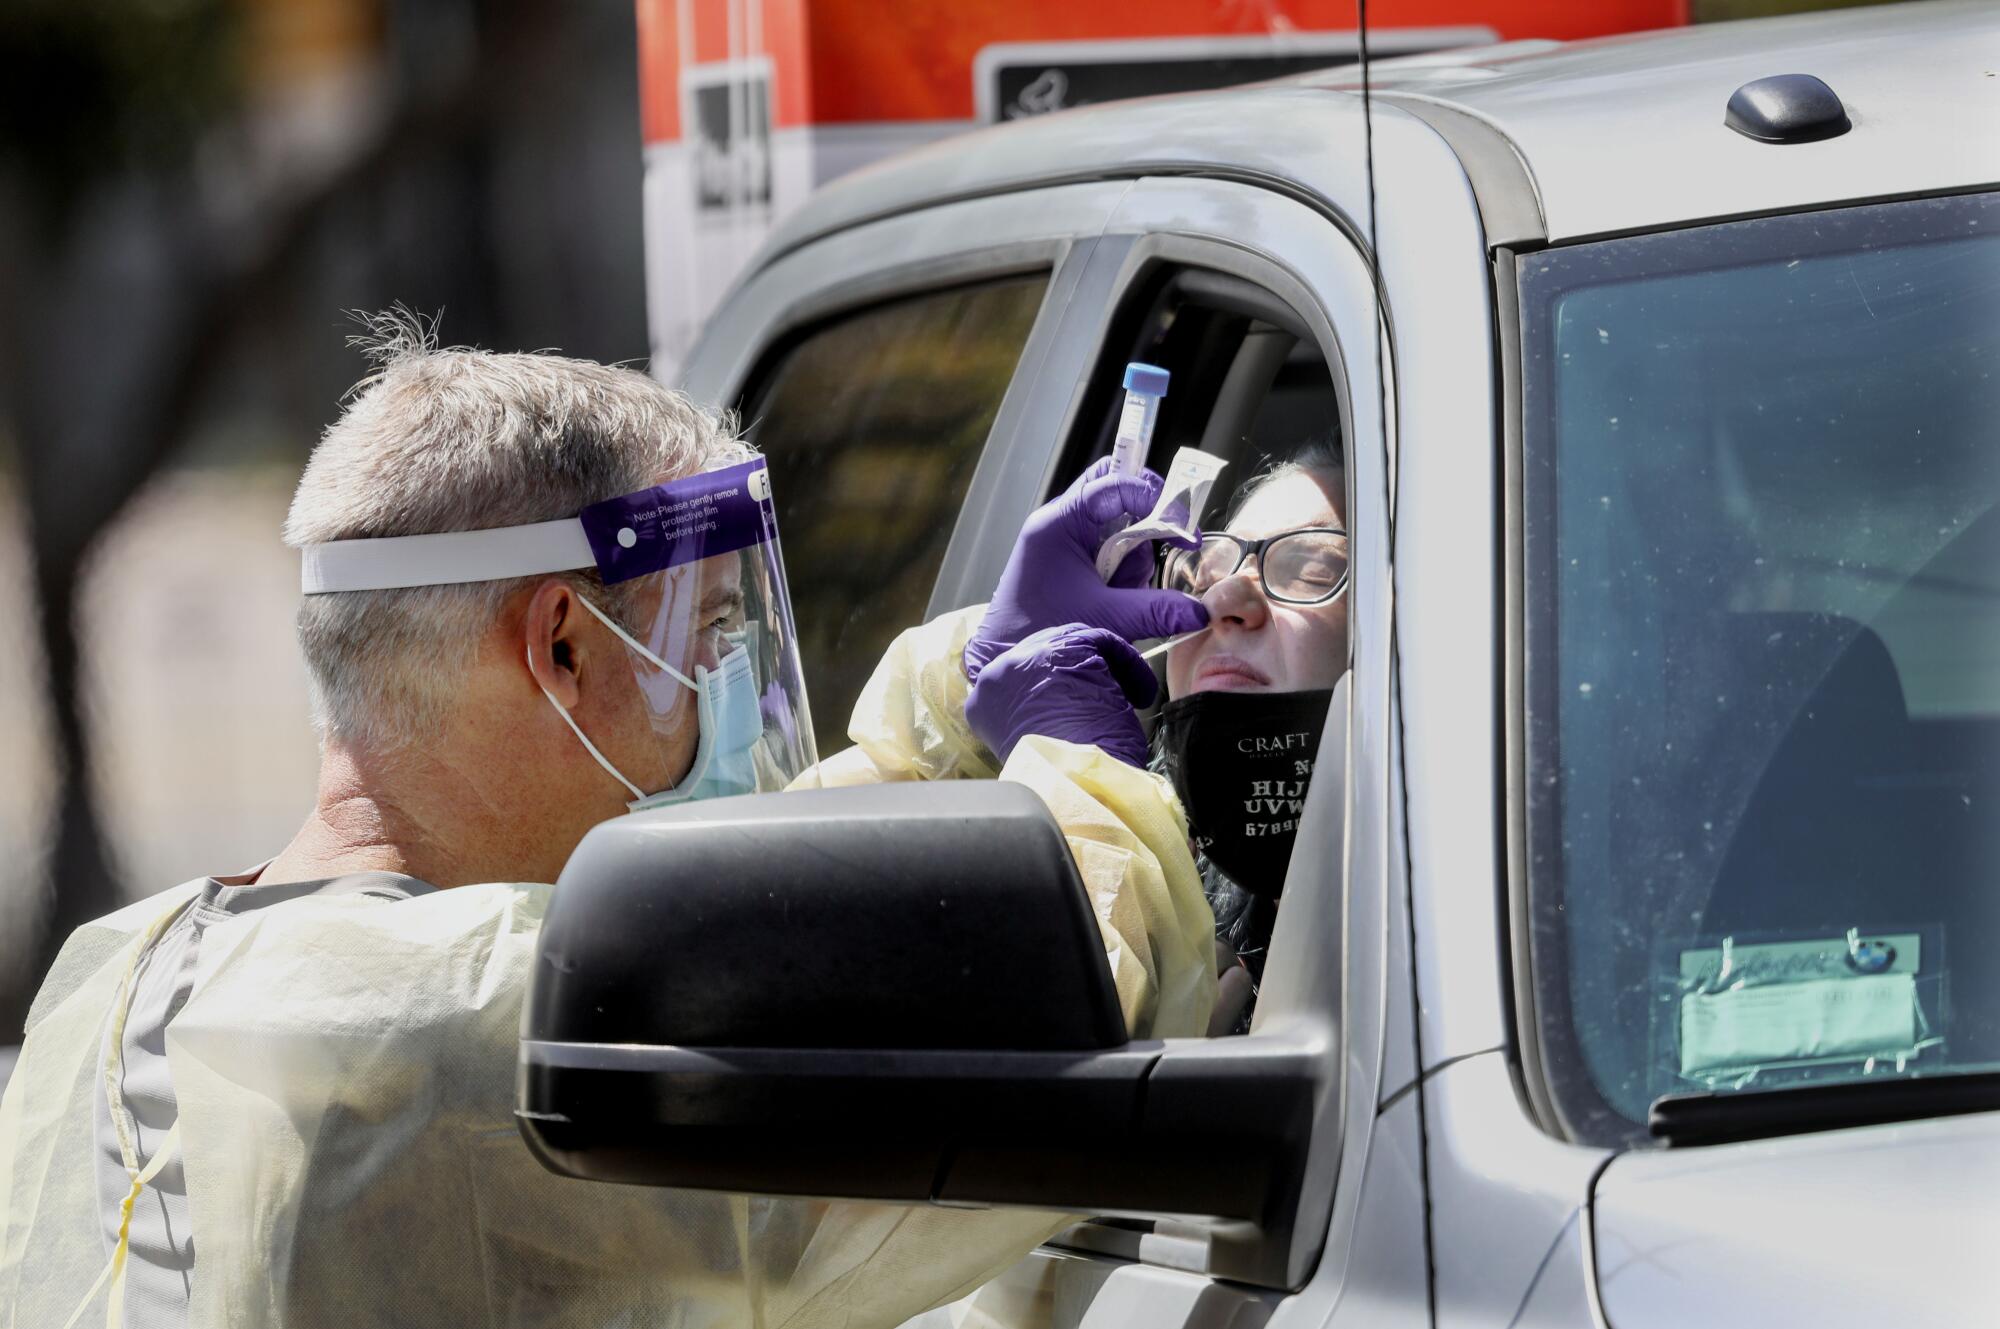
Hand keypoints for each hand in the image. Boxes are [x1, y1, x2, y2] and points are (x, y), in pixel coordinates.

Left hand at [963, 458, 1208, 682]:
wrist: (1002, 657)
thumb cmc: (1040, 633)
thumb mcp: (1107, 618)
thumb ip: (1157, 609)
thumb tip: (1198, 611)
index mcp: (1059, 522)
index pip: (1115, 483)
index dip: (1154, 499)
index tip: (1180, 527)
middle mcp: (1058, 523)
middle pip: (1114, 492)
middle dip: (1143, 518)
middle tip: (1166, 539)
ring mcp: (1061, 540)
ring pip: (1116, 526)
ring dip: (1130, 557)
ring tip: (1119, 595)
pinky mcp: (1066, 560)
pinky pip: (1105, 551)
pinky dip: (1119, 571)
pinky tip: (1113, 599)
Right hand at [965, 624, 1158, 767]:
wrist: (1070, 783)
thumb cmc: (1054, 778)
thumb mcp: (1027, 746)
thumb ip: (1031, 717)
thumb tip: (1055, 703)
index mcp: (982, 701)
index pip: (1018, 675)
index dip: (1052, 683)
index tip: (1075, 697)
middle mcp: (998, 672)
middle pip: (1042, 650)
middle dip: (1077, 667)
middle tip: (1104, 689)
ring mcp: (1030, 657)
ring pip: (1074, 644)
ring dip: (1106, 668)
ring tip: (1127, 695)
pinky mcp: (1066, 649)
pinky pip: (1103, 642)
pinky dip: (1128, 665)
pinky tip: (1139, 693)